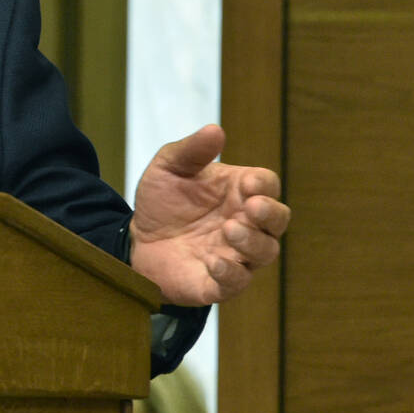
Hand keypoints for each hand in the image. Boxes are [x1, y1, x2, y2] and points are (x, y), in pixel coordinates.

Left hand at [127, 124, 289, 305]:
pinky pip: (237, 283)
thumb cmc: (162, 201)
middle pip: (278, 220)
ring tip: (229, 229)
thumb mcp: (168, 167)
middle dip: (271, 213)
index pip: (267, 186)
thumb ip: (191, 150)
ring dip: (252, 242)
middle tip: (251, 208)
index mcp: (239, 192)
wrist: (135, 239)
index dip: (264, 185)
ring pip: (265, 252)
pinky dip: (230, 274)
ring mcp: (236, 255)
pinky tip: (213, 262)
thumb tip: (215, 129)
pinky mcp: (219, 282)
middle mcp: (246, 224)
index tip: (249, 184)